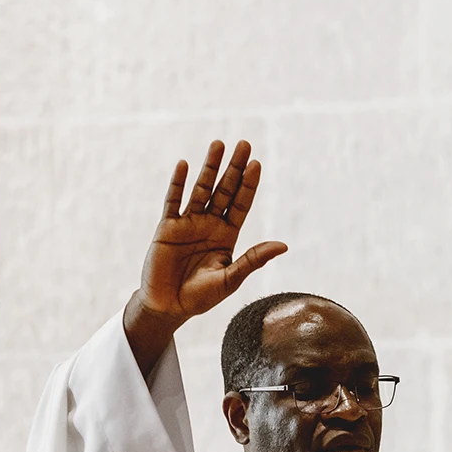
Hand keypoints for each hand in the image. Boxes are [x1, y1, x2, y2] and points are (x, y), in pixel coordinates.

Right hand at [124, 140, 286, 375]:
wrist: (168, 307)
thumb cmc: (200, 298)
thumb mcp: (230, 280)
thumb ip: (253, 260)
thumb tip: (283, 245)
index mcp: (227, 236)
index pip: (241, 204)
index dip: (249, 185)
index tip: (257, 164)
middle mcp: (209, 225)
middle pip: (224, 190)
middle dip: (234, 168)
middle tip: (244, 144)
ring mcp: (188, 223)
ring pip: (201, 189)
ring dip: (209, 167)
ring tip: (219, 144)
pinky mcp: (167, 227)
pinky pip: (173, 201)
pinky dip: (178, 183)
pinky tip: (185, 165)